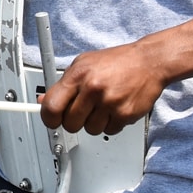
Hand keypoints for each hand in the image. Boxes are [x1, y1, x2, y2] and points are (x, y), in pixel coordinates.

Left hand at [39, 41, 167, 136]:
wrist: (149, 61)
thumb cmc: (117, 62)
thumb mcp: (83, 64)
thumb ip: (63, 84)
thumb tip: (43, 101)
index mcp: (78, 75)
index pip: (52, 107)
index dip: (48, 118)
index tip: (51, 120)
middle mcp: (93, 89)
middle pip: (70, 123)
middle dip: (74, 120)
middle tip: (83, 110)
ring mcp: (110, 103)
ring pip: (90, 130)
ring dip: (94, 122)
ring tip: (102, 106)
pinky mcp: (125, 114)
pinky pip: (109, 131)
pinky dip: (111, 123)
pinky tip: (115, 108)